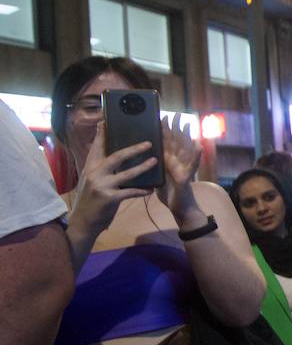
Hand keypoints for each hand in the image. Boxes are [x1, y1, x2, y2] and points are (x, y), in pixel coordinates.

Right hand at [68, 121, 155, 237]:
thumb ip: (100, 170)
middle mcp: (94, 174)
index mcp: (90, 168)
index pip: (96, 148)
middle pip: (115, 156)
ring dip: (143, 167)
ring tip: (155, 161)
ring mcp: (101, 186)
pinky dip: (142, 190)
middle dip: (133, 149)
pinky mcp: (108, 198)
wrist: (83, 222)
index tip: (105, 122)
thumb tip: (111, 158)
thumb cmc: (91, 201)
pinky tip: (151, 189)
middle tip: (148, 143)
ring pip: (126, 173)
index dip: (101, 135)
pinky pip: (130, 192)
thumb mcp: (91, 182)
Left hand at [156, 115, 202, 221]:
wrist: (180, 210)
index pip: (165, 142)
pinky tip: (198, 146)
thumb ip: (154, 166)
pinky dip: (195, 156)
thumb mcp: (159, 177)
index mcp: (168, 161)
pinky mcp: (186, 178)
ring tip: (187, 123)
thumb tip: (143, 157)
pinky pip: (191, 166)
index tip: (161, 116)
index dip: (163, 129)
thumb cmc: (170, 194)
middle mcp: (177, 163)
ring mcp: (183, 169)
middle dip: (176, 127)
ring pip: (186, 150)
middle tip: (175, 113)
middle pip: (177, 141)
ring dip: (187, 136)